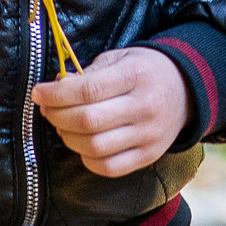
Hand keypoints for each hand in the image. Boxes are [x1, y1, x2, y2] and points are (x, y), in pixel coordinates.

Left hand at [31, 48, 190, 178]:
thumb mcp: (120, 58)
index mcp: (135, 76)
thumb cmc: (145, 70)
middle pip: (88, 121)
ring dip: (68, 138)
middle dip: (58, 116)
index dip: (57, 94)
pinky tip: (82, 144)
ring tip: (63, 126)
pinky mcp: (149, 155)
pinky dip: (87, 158)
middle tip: (47, 109)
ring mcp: (148, 135)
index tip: (39, 93)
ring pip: (95, 147)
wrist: (187, 89)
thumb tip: (56, 88)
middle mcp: (144, 107)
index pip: (88, 90)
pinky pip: (109, 167)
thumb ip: (88, 73)